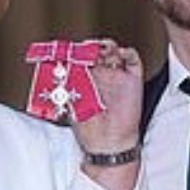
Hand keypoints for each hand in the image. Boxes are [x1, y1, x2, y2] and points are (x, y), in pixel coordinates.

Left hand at [72, 40, 143, 189]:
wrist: (109, 143)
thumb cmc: (89, 129)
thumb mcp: (71, 104)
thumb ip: (66, 87)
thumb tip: (56, 71)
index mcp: (86, 80)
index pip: (82, 58)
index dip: (77, 51)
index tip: (70, 49)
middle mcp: (102, 76)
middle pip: (98, 51)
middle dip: (92, 46)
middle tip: (86, 49)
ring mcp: (117, 76)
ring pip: (114, 51)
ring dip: (107, 46)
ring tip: (101, 51)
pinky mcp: (132, 80)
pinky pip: (132, 59)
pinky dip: (127, 52)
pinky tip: (118, 55)